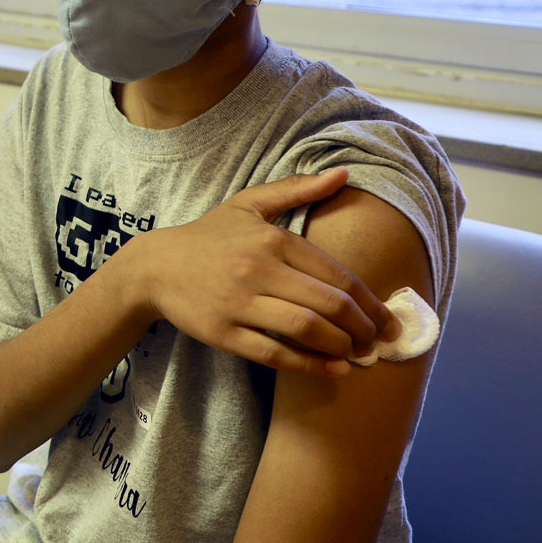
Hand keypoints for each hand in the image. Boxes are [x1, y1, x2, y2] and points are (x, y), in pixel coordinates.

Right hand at [132, 168, 395, 375]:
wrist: (153, 266)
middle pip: (329, 304)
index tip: (388, 320)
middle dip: (365, 328)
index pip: (337, 275)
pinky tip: (334, 369)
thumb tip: (343, 173)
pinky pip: (275, 353)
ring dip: (343, 347)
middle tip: (379, 342)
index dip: (371, 302)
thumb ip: (296, 189)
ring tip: (358, 355)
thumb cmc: (207, 236)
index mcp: (272, 239)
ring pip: (306, 329)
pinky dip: (311, 364)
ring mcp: (239, 303)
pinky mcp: (224, 333)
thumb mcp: (248, 205)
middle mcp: (258, 270)